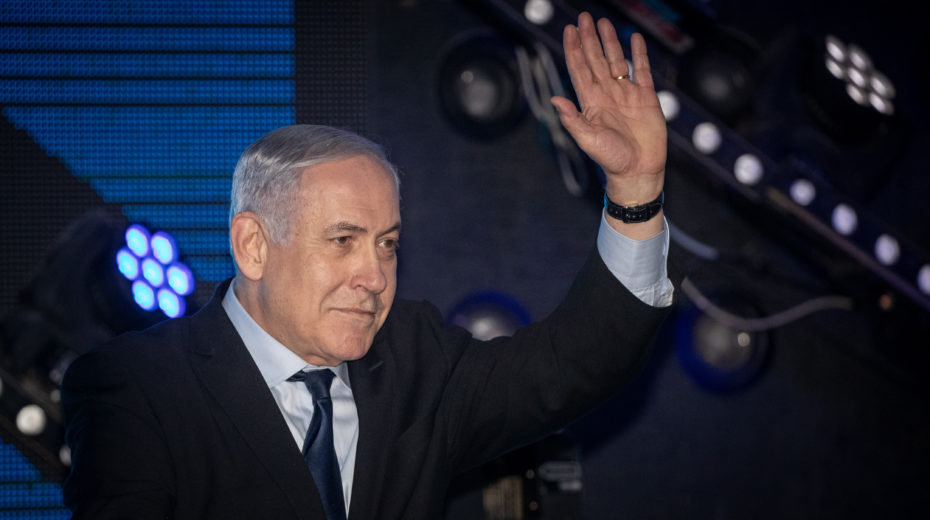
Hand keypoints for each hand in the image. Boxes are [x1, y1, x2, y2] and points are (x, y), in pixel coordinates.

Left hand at [551, 13, 666, 209]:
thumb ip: (571, 119)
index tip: (569, 30)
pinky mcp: (646, 98)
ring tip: (604, 23)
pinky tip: (634, 40)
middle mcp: (607, 94)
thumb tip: (554, 99)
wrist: (638, 170)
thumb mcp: (587, 140)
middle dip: (589, 38)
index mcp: (590, 102)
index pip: (579, 69)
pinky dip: (639, 54)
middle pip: (596, 59)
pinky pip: (642, 70)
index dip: (574, 49)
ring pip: (616, 61)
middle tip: (584, 17)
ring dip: (610, 42)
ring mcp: (626, 94)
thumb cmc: (611, 159)